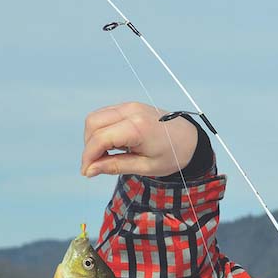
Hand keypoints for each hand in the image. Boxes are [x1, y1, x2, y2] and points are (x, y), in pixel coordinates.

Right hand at [81, 101, 197, 177]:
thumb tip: (90, 170)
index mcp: (138, 127)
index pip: (100, 138)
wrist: (190, 140)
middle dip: (89, 146)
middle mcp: (131, 111)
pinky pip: (105, 115)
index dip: (89, 156)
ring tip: (106, 155)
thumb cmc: (172, 155)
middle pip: (92, 124)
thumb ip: (115, 166)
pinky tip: (112, 145)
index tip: (87, 172)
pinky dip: (102, 130)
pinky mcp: (129, 106)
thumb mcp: (146, 167)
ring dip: (94, 137)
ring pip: (96, 117)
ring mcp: (130, 106)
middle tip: (97, 164)